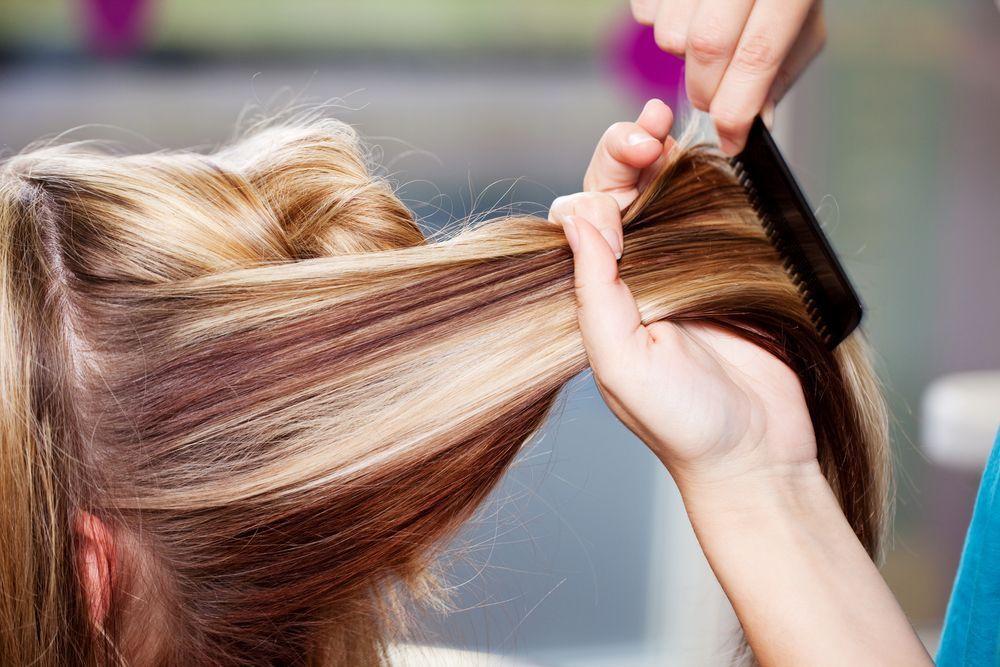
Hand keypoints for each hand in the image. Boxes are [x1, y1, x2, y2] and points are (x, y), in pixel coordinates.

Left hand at [550, 100, 817, 490]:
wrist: (757, 454)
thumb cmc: (682, 423)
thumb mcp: (622, 362)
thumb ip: (597, 292)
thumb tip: (579, 217)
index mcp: (595, 301)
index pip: (578, 228)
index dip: (592, 191)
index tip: (618, 179)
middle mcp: (632, 281)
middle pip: (617, 199)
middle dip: (623, 157)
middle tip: (644, 132)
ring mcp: (681, 272)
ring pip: (661, 198)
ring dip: (659, 157)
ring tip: (664, 126)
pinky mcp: (728, 271)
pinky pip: (711, 214)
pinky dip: (706, 180)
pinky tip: (705, 155)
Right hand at [630, 0, 825, 154]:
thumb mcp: (801, 27)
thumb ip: (777, 75)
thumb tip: (753, 124)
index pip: (757, 55)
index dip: (738, 109)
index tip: (731, 140)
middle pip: (707, 46)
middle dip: (706, 91)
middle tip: (715, 98)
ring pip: (671, 35)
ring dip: (682, 57)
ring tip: (705, 40)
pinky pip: (646, 13)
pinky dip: (662, 25)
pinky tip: (688, 16)